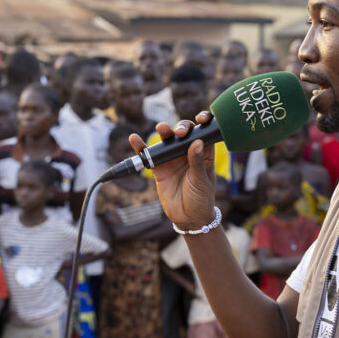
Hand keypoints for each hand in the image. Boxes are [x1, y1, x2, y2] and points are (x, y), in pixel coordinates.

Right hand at [128, 112, 216, 229]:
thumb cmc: (201, 199)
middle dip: (182, 128)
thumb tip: (197, 142)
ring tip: (161, 128)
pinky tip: (135, 139)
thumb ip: (197, 162)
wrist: (188, 218)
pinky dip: (141, 146)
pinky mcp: (159, 167)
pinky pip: (149, 154)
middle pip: (184, 133)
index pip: (204, 132)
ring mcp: (173, 158)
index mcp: (204, 152)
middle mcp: (188, 152)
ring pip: (167, 140)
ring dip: (164, 131)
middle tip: (180, 133)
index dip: (203, 122)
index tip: (202, 119)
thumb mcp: (201, 181)